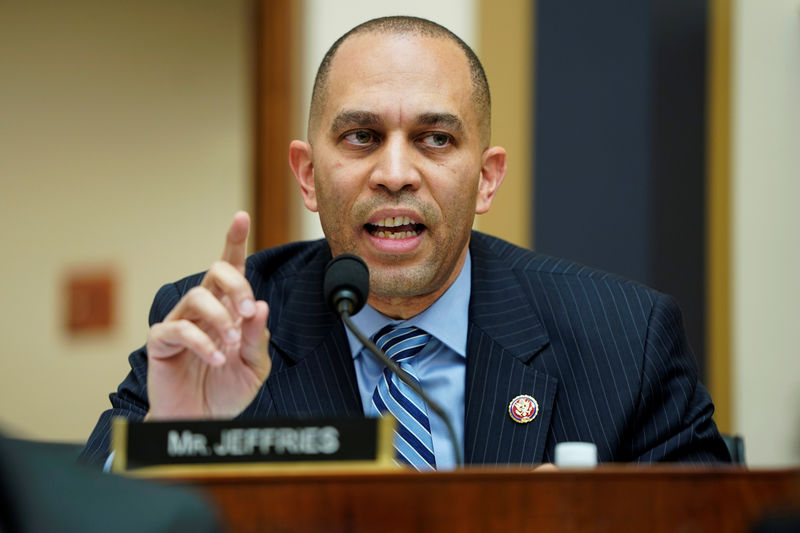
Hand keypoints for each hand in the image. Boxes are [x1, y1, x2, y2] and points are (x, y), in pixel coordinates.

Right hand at [145, 211, 270, 419]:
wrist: (202, 422)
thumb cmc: (227, 390)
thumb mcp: (254, 366)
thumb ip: (258, 337)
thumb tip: (259, 305)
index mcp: (229, 308)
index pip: (231, 268)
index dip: (234, 241)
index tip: (241, 216)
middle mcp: (205, 309)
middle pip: (215, 272)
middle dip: (236, 284)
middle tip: (247, 311)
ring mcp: (182, 322)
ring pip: (197, 297)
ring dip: (220, 320)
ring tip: (231, 347)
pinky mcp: (162, 341)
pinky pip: (179, 329)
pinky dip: (203, 343)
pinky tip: (217, 359)